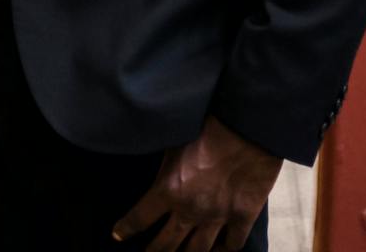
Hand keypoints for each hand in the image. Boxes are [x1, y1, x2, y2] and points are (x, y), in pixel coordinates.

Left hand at [111, 115, 281, 251]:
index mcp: (168, 190)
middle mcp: (190, 210)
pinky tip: (216, 250)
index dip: (126, 229)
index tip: (117, 235)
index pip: (139, 218)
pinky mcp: (243, 217)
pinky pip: (232, 245)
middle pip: (166, 245)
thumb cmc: (207, 125)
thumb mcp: (173, 141)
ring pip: (197, 251)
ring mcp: (218, 217)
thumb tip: (154, 168)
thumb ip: (164, 164)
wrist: (247, 127)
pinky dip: (223, 251)